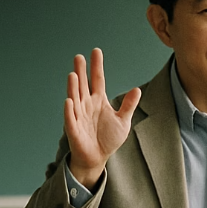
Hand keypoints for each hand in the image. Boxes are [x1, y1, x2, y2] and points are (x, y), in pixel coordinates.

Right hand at [64, 48, 140, 188]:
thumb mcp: (123, 120)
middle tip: (79, 57)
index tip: (96, 51)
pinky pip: (71, 118)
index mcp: (99, 101)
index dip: (97, 66)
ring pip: (75, 99)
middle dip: (81, 72)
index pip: (97, 80)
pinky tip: (69, 100)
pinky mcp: (74, 129)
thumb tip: (137, 89)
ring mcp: (79, 116)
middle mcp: (87, 105)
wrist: (98, 156)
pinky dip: (70, 110)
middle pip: (83, 85)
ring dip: (74, 88)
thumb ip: (128, 105)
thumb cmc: (108, 138)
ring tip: (74, 75)